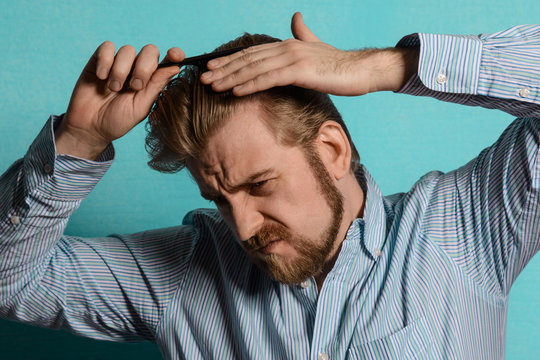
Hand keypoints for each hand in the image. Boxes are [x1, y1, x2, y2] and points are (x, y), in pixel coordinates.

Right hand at [56, 42, 184, 158]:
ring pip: (128, 50)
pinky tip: (101, 77)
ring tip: (113, 89)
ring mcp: (119, 63)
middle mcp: (137, 68)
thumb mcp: (140, 107)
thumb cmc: (118, 120)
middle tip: (135, 87)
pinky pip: (107, 47)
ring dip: (121, 70)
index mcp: (152, 80)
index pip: (168, 61)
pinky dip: (105, 62)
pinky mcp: (99, 60)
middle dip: (144, 68)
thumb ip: (156, 86)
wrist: (90, 127)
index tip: (175, 55)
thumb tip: (175, 67)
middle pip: (150, 50)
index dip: (175, 54)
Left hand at [200, 12, 417, 96]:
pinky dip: (250, 84)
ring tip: (213, 86)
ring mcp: (292, 58)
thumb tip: (295, 17)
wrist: (360, 69)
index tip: (212, 67)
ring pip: (254, 68)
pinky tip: (236, 91)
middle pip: (247, 59)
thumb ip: (302, 33)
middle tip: (203, 78)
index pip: (252, 53)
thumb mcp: (316, 46)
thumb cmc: (338, 64)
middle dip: (224, 69)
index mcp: (286, 44)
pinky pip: (269, 79)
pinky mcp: (299, 71)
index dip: (230, 60)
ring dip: (231, 78)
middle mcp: (285, 48)